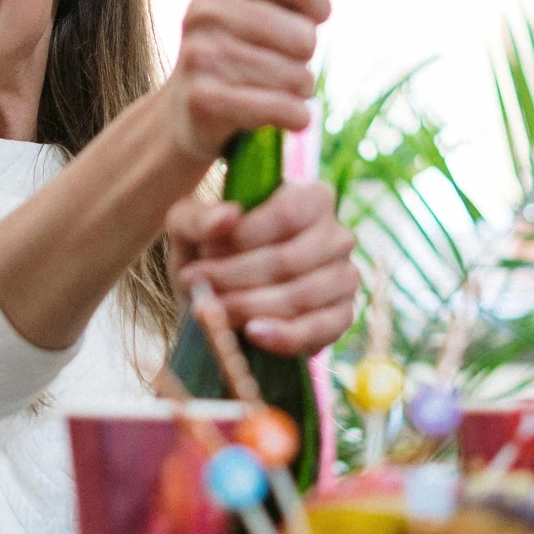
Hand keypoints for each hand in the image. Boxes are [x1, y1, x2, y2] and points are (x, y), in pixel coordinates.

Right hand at [159, 0, 330, 162]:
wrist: (187, 108)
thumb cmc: (239, 44)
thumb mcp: (264, 1)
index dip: (318, 8)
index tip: (305, 18)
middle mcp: (201, 9)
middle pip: (303, 36)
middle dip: (303, 55)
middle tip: (278, 59)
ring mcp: (199, 55)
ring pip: (297, 77)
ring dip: (299, 88)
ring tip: (273, 86)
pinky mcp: (204, 100)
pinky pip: (283, 108)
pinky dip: (295, 117)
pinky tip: (285, 114)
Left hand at [167, 180, 360, 356]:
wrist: (216, 306)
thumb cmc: (207, 257)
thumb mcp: (187, 232)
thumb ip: (199, 218)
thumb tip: (229, 215)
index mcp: (311, 198)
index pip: (286, 214)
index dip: (242, 237)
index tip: (202, 252)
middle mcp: (337, 234)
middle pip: (289, 259)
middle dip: (234, 276)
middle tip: (194, 285)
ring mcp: (345, 277)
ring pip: (301, 295)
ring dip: (249, 306)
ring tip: (212, 309)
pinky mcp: (342, 317)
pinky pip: (318, 330)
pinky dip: (282, 335)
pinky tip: (252, 333)